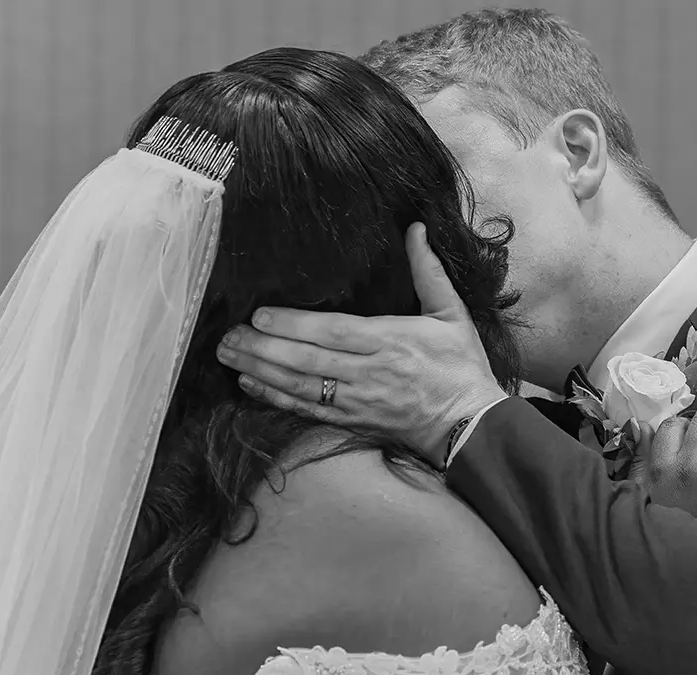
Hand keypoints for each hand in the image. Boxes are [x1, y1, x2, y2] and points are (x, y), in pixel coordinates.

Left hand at [215, 224, 506, 463]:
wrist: (470, 424)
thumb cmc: (461, 366)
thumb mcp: (452, 314)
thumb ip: (429, 272)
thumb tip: (417, 228)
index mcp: (391, 342)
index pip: (334, 332)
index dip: (294, 325)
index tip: (260, 315)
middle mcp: (369, 373)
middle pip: (307, 360)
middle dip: (263, 348)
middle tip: (227, 336)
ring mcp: (359, 401)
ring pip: (301, 386)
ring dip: (261, 372)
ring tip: (229, 356)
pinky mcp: (354, 422)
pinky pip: (309, 410)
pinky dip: (278, 399)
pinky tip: (252, 385)